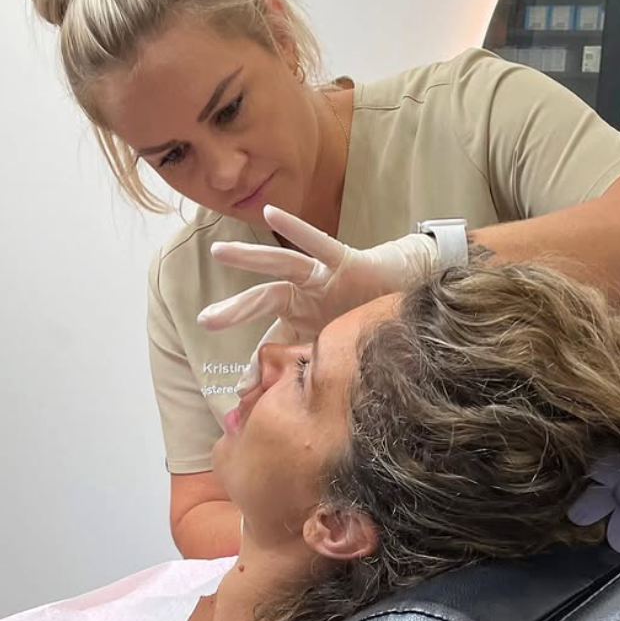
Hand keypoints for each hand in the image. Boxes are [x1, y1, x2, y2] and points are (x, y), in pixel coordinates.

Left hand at [197, 205, 437, 389]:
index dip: (257, 365)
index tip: (241, 390)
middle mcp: (306, 297)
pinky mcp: (343, 259)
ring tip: (220, 252)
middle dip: (236, 310)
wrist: (411, 290)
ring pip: (282, 266)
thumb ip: (316, 371)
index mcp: (302, 322)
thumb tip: (293, 407)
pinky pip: (317, 242)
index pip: (272, 343)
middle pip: (265, 301)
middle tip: (206, 320)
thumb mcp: (343, 351)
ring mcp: (322, 277)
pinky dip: (294, 228)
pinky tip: (270, 213)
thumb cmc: (373, 321)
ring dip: (250, 258)